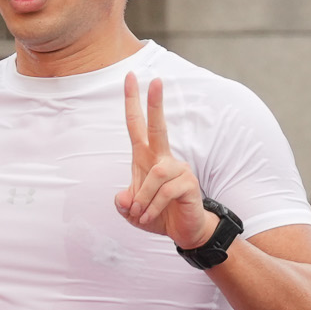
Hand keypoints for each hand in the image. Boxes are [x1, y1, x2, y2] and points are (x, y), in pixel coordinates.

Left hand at [115, 74, 214, 248]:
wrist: (184, 232)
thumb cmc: (158, 215)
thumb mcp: (132, 211)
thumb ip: (124, 203)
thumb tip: (123, 198)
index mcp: (147, 158)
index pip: (137, 126)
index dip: (133, 102)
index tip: (130, 77)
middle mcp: (164, 159)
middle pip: (158, 127)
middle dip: (154, 104)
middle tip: (156, 79)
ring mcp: (179, 170)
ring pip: (156, 174)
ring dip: (143, 197)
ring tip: (140, 213)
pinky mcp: (188, 185)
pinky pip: (165, 191)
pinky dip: (152, 206)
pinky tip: (149, 217)